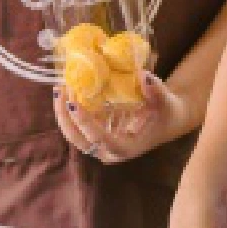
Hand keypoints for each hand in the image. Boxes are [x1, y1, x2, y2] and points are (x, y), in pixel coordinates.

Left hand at [52, 72, 195, 163]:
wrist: (167, 119)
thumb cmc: (167, 112)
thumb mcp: (165, 100)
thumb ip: (155, 89)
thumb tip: (143, 76)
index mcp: (126, 148)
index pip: (100, 139)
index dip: (85, 122)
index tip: (73, 103)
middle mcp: (110, 151)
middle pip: (79, 140)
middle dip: (66, 116)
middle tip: (61, 90)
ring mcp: (101, 145)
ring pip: (74, 135)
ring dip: (63, 113)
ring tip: (59, 88)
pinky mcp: (96, 136)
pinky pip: (77, 127)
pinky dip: (69, 111)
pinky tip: (65, 92)